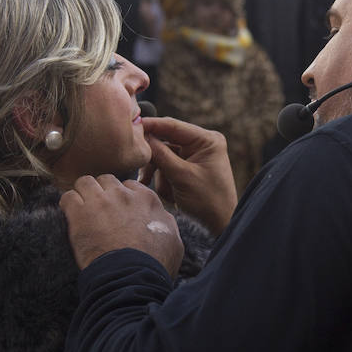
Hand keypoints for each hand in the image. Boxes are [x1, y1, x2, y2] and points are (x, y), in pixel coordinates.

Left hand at [59, 175, 183, 275]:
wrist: (131, 277)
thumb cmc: (154, 264)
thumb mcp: (173, 240)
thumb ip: (165, 221)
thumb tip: (159, 215)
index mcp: (146, 199)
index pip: (129, 185)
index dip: (122, 197)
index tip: (118, 210)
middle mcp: (123, 194)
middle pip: (107, 180)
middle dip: (102, 192)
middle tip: (99, 210)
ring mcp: (100, 201)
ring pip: (85, 182)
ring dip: (83, 194)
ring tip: (82, 210)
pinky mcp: (79, 213)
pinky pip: (68, 197)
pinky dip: (68, 205)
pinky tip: (71, 217)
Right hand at [139, 117, 236, 234]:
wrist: (219, 226)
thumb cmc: (207, 201)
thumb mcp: (182, 177)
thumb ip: (161, 155)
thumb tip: (142, 136)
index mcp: (207, 140)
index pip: (173, 126)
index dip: (151, 125)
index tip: (132, 126)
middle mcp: (201, 144)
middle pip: (165, 142)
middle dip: (155, 160)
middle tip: (144, 175)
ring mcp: (194, 156)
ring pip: (163, 156)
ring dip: (160, 174)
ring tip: (167, 192)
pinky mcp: (187, 169)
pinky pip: (167, 168)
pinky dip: (164, 181)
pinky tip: (171, 195)